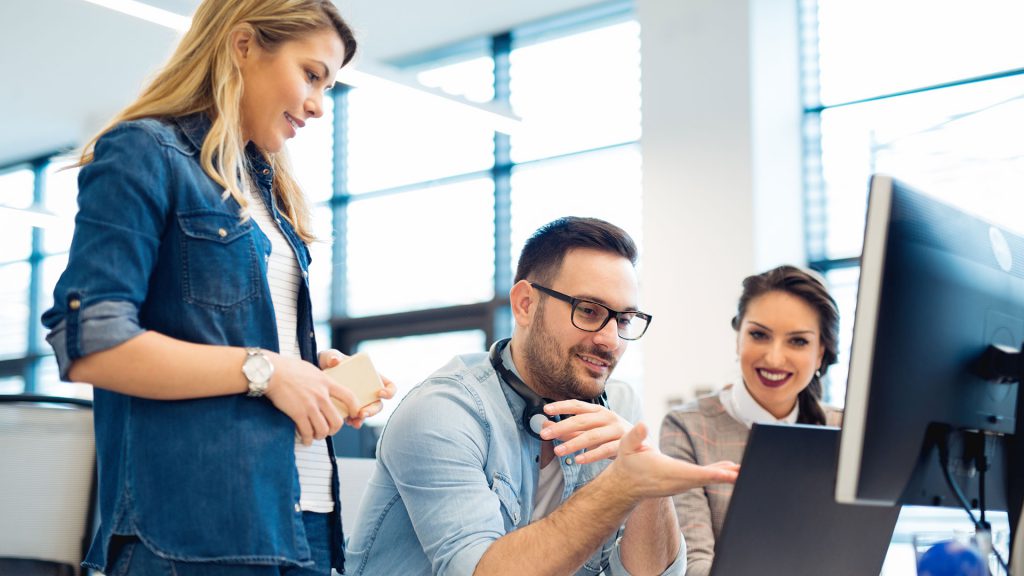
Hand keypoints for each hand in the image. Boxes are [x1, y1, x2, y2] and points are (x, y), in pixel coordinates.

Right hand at [264, 352, 356, 444]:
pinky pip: (307, 432)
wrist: (271, 372)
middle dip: (334, 429)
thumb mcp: (311, 369)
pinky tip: (305, 439)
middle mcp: (321, 395)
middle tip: (328, 430)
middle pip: (337, 420)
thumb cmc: (288, 368)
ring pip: (323, 429)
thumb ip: (321, 379)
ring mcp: (310, 405)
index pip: (349, 396)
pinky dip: (307, 439)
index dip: (354, 408)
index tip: (353, 414)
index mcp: (327, 382)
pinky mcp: (298, 414)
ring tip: (315, 435)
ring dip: (320, 436)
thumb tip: (324, 385)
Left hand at [317, 349, 397, 427]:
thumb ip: (332, 356)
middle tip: (363, 413)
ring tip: (354, 421)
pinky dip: (353, 422)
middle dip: (373, 410)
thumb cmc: (328, 363)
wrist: (315, 375)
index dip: (389, 391)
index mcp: (371, 377)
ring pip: (367, 413)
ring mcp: (359, 401)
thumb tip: (335, 360)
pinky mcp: (349, 409)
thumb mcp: (329, 357)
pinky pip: (355, 418)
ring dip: (363, 419)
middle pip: (378, 404)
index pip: (389, 385)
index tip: (380, 392)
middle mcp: (368, 391)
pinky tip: (348, 422)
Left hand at [539, 399, 631, 463]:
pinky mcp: (625, 444)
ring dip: (573, 444)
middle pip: (582, 420)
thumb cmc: (613, 438)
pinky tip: (578, 460)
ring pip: (592, 435)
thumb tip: (545, 427)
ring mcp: (617, 430)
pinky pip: (606, 450)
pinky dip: (591, 455)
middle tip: (544, 435)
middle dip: (562, 427)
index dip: (562, 406)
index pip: (578, 406)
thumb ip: (570, 431)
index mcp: (599, 411)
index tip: (545, 410)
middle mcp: (608, 417)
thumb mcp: (591, 432)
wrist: (644, 449)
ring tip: (557, 451)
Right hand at [608, 422, 738, 498]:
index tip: (728, 474)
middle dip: (724, 476)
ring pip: (705, 479)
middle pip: (704, 479)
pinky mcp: (682, 482)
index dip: (711, 473)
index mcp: (665, 472)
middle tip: (744, 473)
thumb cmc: (627, 462)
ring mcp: (680, 484)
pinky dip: (716, 473)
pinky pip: (702, 478)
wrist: (625, 484)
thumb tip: (643, 424)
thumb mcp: (626, 446)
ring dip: (724, 475)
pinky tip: (729, 470)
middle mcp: (676, 482)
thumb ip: (635, 436)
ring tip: (741, 470)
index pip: (692, 473)